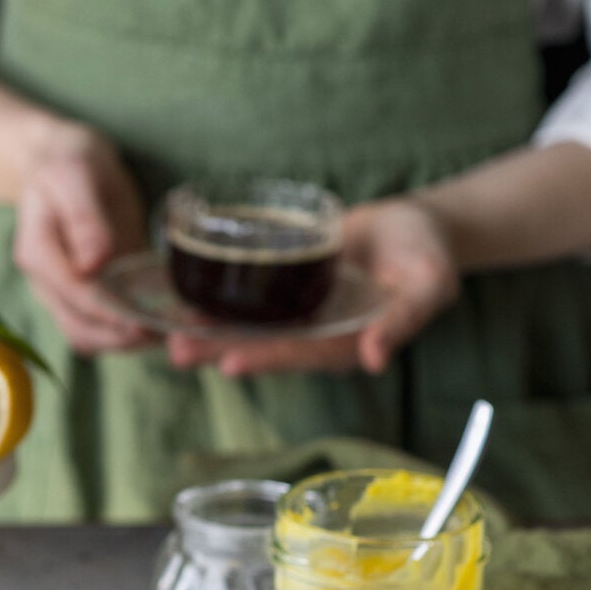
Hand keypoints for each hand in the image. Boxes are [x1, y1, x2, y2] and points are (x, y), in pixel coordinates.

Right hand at [13, 122, 155, 353]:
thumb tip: (93, 262)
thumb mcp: (76, 174)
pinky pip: (102, 326)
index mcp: (38, 253)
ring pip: (89, 336)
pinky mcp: (85, 293)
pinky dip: (128, 332)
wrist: (64, 159)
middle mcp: (46, 282)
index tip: (143, 323)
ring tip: (166, 334)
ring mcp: (63, 292)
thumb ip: (83, 217)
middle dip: (120, 338)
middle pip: (79, 329)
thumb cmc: (70, 160)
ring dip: (125, 343)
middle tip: (164, 334)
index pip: (74, 296)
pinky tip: (157, 322)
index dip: (109, 314)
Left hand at [167, 196, 459, 375]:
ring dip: (206, 330)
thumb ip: (403, 320)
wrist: (413, 228)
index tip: (230, 362)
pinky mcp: (283, 292)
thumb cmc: (427, 256)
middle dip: (219, 349)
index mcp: (346, 343)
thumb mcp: (428, 285)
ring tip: (162, 334)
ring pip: (246, 328)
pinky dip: (213, 302)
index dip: (267, 358)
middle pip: (263, 346)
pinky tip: (175, 301)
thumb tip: (376, 359)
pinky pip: (246, 302)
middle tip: (176, 350)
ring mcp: (297, 316)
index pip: (302, 354)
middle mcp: (314, 336)